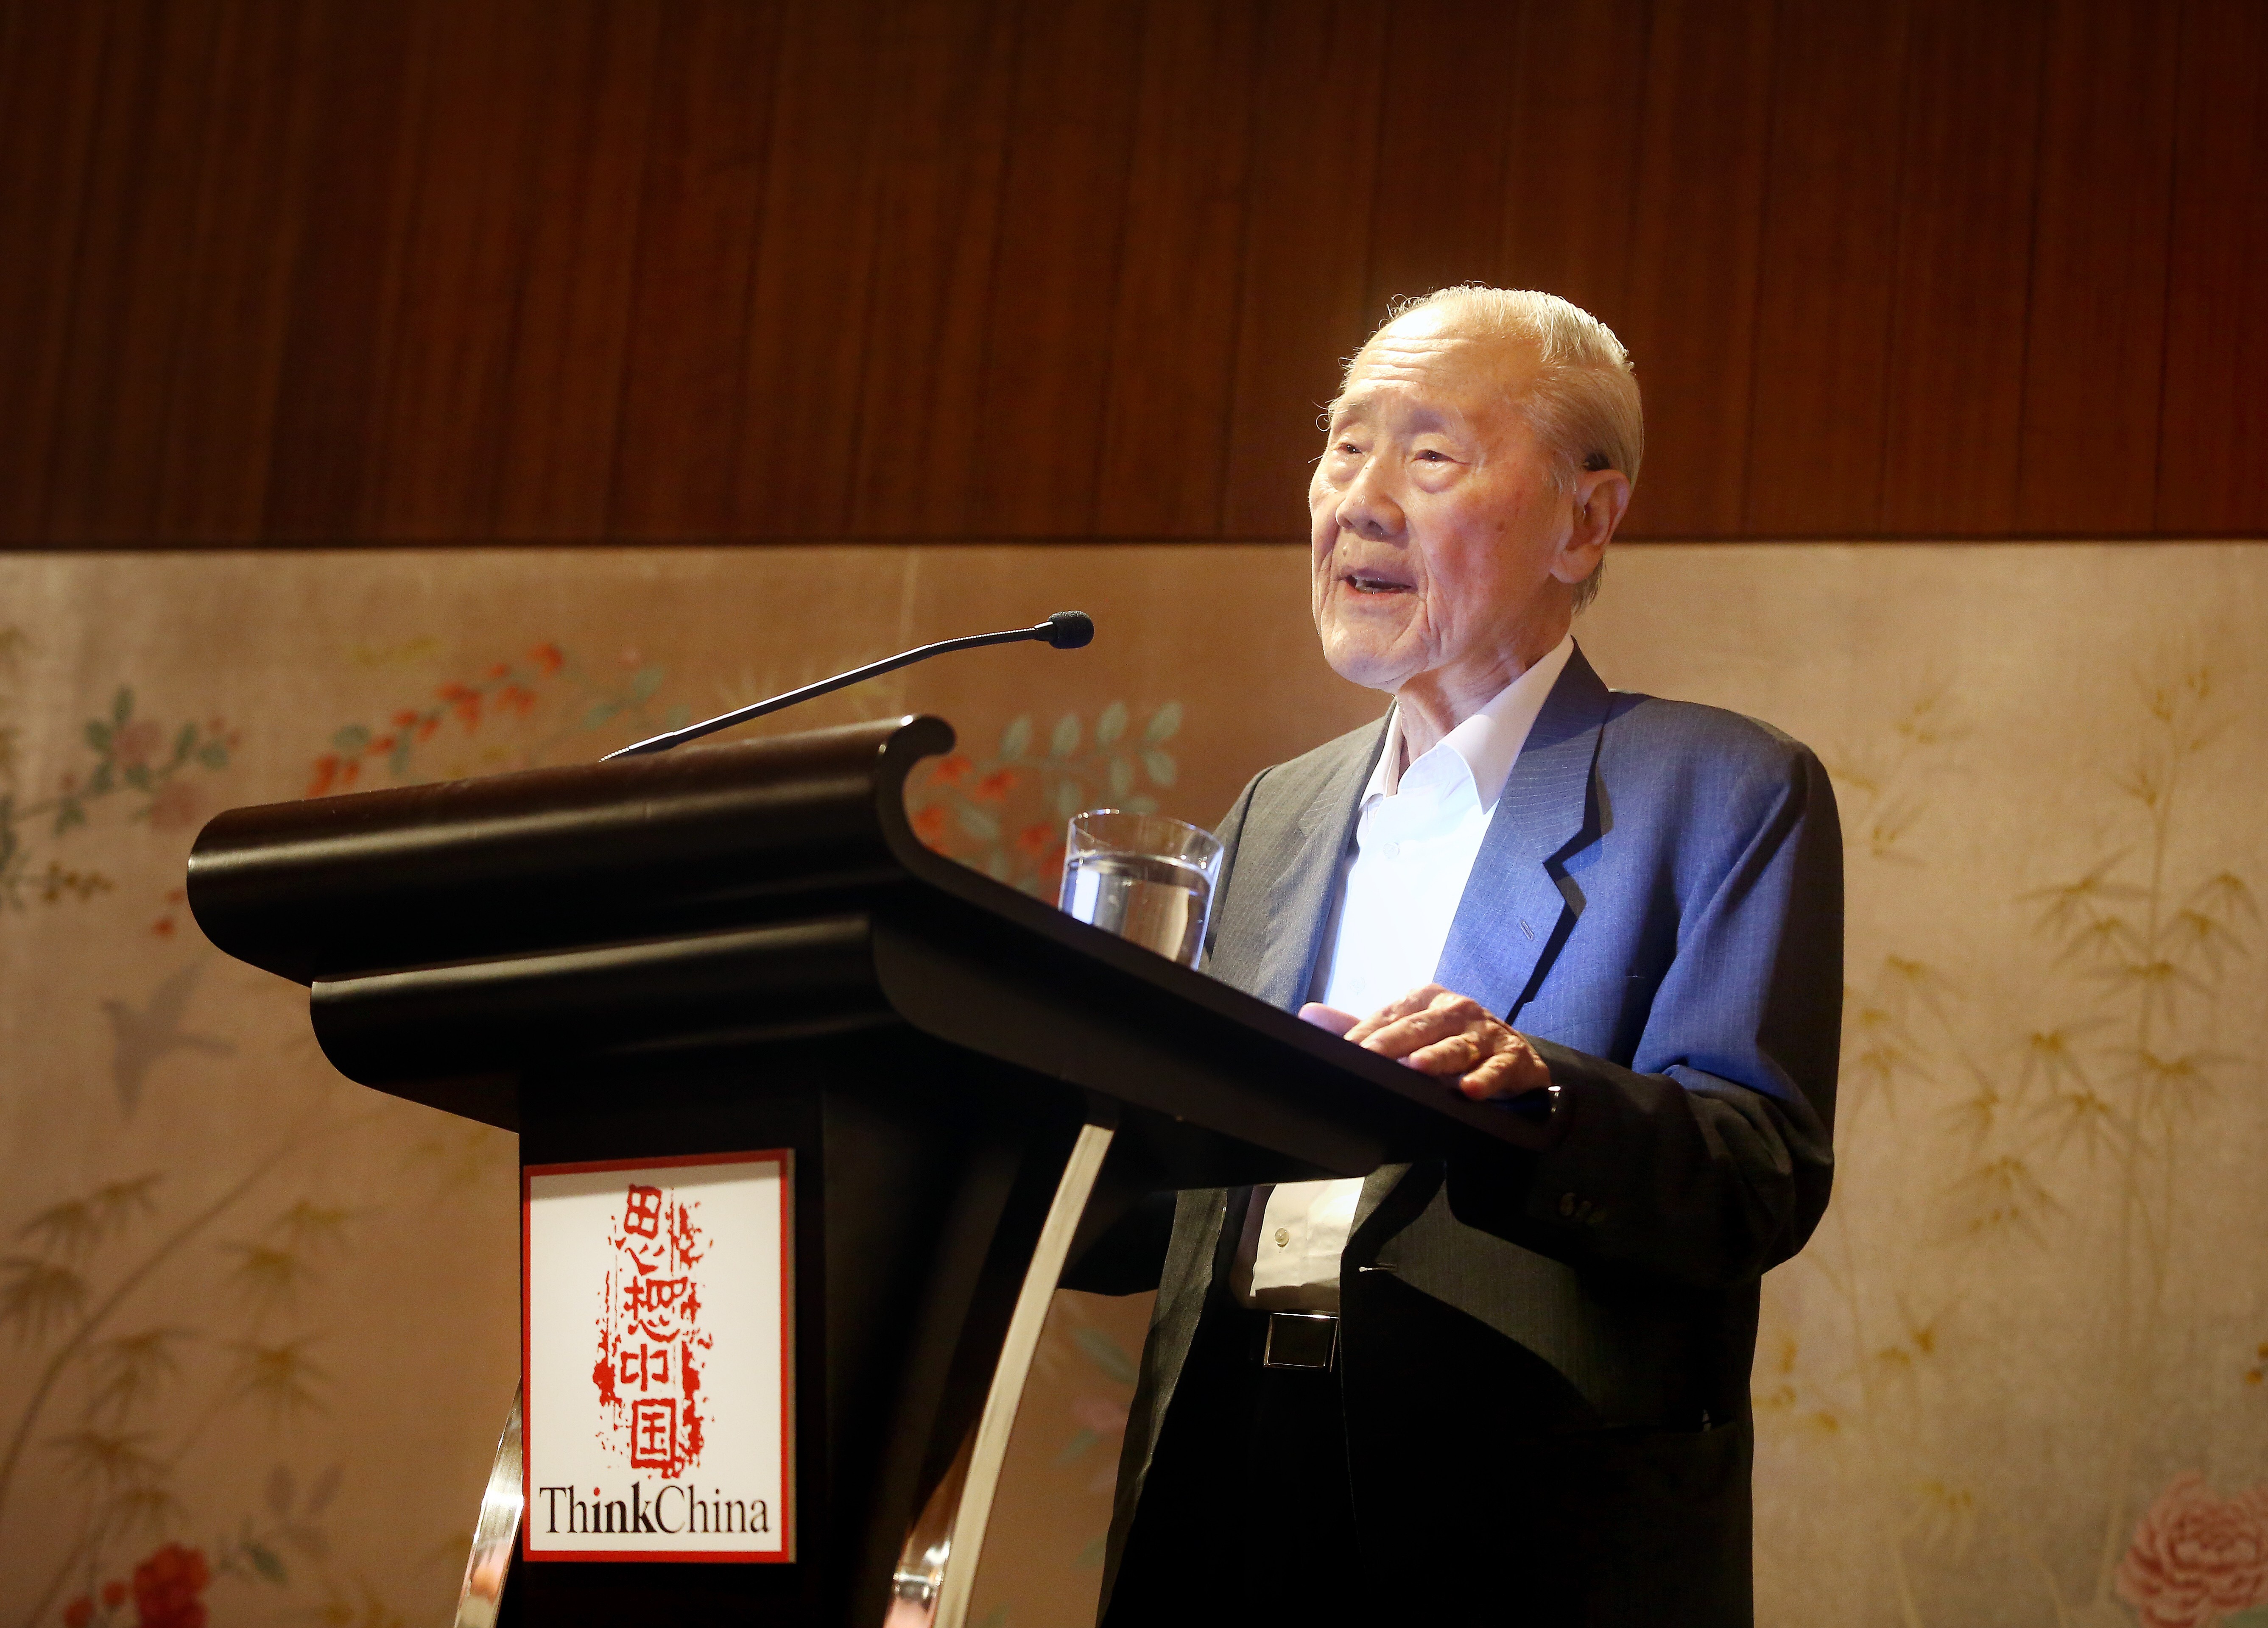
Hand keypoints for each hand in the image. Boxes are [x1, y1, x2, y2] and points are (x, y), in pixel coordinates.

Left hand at [1298, 984, 1551, 1101]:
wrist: (1513, 1058)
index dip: (1365, 1034)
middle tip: (1370, 1055)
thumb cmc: (1450, 1044)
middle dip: (1393, 1042)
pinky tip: (1469, 1090)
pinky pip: (1497, 1070)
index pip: (1389, 1016)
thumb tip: (1308, 1014)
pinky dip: (1484, 1080)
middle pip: (1419, 1027)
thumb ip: (1361, 1027)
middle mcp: (1456, 1009)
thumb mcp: (1408, 1033)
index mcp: (1426, 999)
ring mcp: (1486, 1032)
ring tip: (1417, 1067)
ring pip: (1457, 1046)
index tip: (1344, 1052)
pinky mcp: (1513, 1057)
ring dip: (1437, 1057)